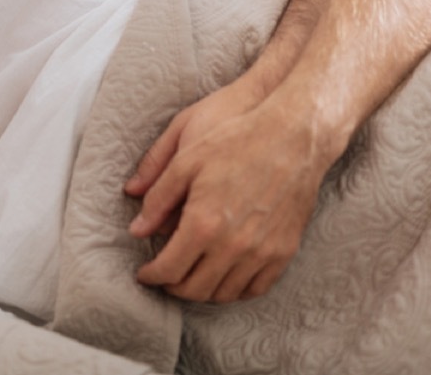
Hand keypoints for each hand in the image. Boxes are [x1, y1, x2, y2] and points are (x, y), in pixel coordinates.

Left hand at [124, 79, 328, 302]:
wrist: (293, 135)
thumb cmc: (236, 140)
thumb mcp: (185, 160)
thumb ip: (157, 198)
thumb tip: (137, 230)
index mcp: (204, 223)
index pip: (169, 269)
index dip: (151, 275)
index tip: (144, 273)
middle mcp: (233, 245)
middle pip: (195, 289)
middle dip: (172, 287)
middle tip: (163, 277)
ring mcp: (262, 252)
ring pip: (225, 294)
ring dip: (202, 292)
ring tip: (189, 277)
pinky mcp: (284, 250)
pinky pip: (256, 287)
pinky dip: (235, 290)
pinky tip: (222, 276)